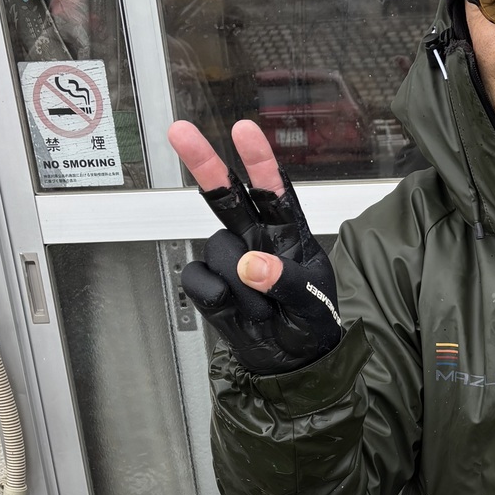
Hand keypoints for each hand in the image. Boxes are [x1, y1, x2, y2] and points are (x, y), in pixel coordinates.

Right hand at [168, 119, 343, 374]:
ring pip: (217, 249)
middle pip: (226, 195)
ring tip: (263, 308)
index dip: (260, 160)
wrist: (294, 365)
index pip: (274, 190)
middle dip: (204, 162)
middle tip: (180, 131)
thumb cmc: (313, 324)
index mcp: (288, 233)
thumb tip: (249, 265)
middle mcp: (255, 238)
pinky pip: (198, 277)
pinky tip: (233, 309)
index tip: (244, 129)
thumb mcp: (315, 304)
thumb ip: (287, 282)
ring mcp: (229, 260)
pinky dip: (215, 296)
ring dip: (241, 284)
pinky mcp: (208, 284)